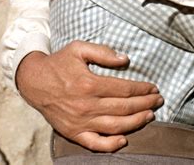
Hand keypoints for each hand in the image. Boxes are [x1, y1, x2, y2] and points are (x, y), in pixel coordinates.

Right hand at [16, 42, 163, 150]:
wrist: (34, 81)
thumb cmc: (59, 63)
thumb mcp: (79, 48)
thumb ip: (103, 52)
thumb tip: (125, 59)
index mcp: (89, 84)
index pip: (124, 89)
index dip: (142, 89)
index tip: (154, 88)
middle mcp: (86, 105)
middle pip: (124, 108)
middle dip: (145, 104)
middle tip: (158, 101)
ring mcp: (80, 122)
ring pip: (114, 126)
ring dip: (135, 122)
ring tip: (149, 116)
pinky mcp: (73, 133)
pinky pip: (94, 144)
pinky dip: (110, 145)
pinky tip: (124, 140)